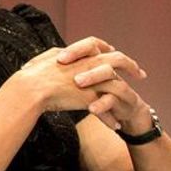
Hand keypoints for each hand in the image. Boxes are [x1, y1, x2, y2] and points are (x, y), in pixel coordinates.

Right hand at [12, 36, 149, 132]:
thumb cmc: (31, 75)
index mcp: (78, 54)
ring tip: (134, 104)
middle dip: (131, 66)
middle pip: (118, 59)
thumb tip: (59, 54)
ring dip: (127, 95)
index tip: (116, 52)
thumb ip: (55, 55)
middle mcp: (89, 64)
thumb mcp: (45, 58)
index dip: (108, 48)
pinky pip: (107, 109)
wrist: (29, 89)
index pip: (97, 44)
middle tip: (141, 74)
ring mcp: (92, 81)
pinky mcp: (90, 98)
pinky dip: (111, 118)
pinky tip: (116, 125)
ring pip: (117, 86)